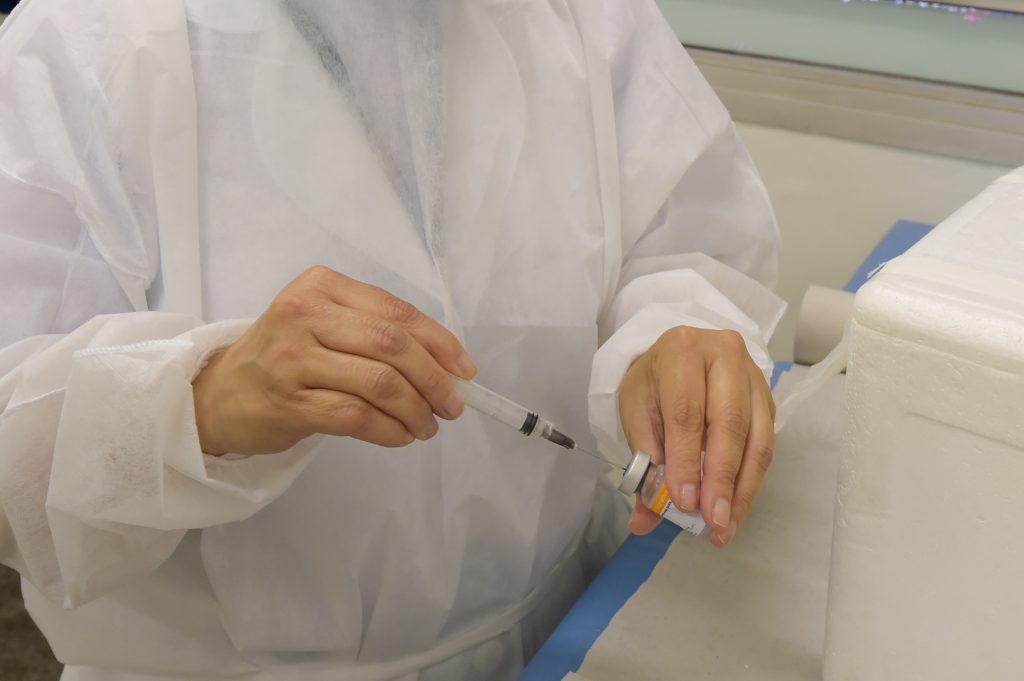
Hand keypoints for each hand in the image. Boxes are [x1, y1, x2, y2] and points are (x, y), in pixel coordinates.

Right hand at [192, 266, 476, 454]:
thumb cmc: (284, 357)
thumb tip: (446, 366)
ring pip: (378, 383)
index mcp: (321, 286)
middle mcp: (303, 314)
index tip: (464, 371)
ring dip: (415, 410)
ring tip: (427, 426)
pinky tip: (400, 436)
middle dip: (433, 379)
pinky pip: (357, 417)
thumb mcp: (323, 324)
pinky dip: (390, 431)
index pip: (395, 311)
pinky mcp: (288, 402)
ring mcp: (292, 359)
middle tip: (452, 406)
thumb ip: (375, 332)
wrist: (219, 394)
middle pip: (391, 345)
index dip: (439, 343)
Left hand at [617, 327, 774, 547]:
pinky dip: (751, 480)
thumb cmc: (654, 385)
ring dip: (742, 489)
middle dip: (722, 479)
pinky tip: (736, 507)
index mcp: (681, 350)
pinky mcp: (768, 397)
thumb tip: (644, 520)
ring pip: (757, 438)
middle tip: (714, 521)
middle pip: (729, 423)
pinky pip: (766, 444)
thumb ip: (643, 464)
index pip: (686, 412)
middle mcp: (724, 355)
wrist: (677, 358)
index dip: (686, 461)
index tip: (685, 503)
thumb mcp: (636, 414)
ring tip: (726, 525)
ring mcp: (752, 375)